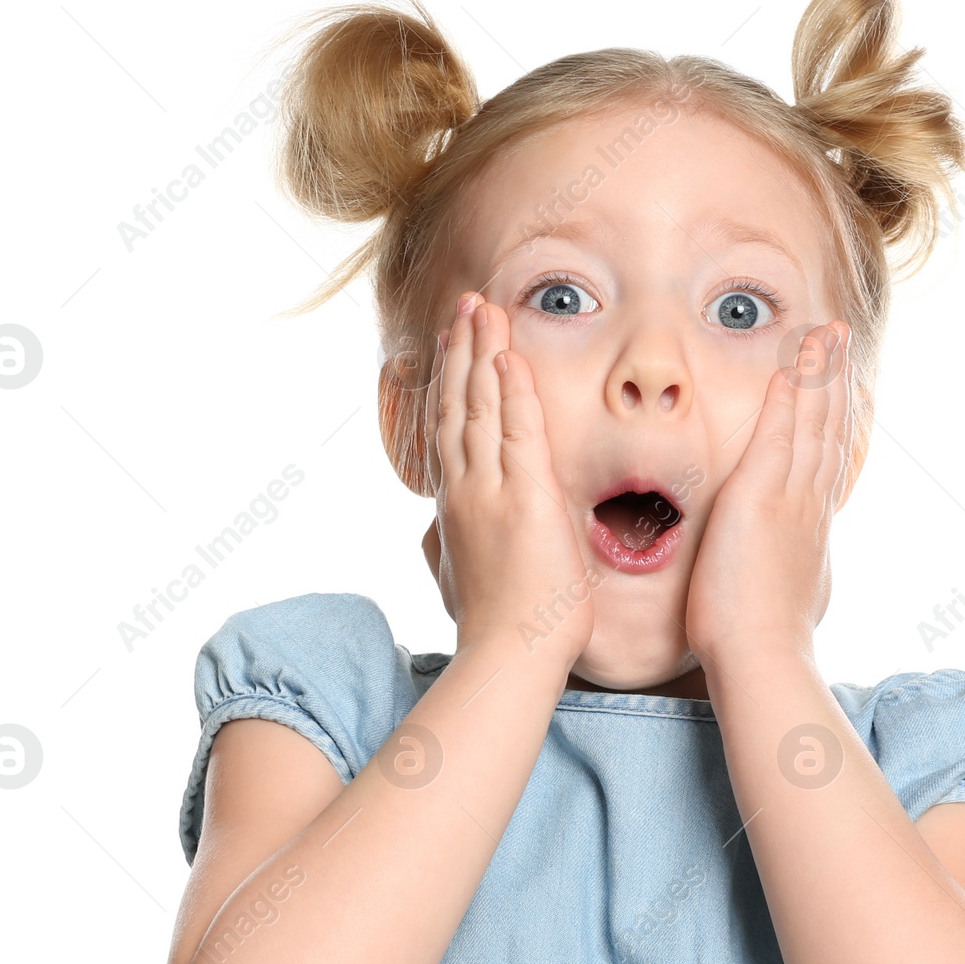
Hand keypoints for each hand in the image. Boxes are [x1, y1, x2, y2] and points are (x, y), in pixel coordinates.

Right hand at [422, 293, 594, 671]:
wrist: (507, 657)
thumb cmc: (495, 628)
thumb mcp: (461, 576)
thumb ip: (452, 545)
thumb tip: (438, 535)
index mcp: (455, 505)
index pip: (448, 429)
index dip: (449, 382)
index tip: (452, 346)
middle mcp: (464, 489)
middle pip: (458, 404)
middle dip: (464, 350)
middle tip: (468, 306)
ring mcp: (490, 491)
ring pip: (482, 406)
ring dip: (484, 352)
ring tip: (484, 308)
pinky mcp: (525, 498)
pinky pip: (519, 429)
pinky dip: (513, 389)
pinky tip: (510, 355)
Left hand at [684, 322, 851, 668]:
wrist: (762, 657)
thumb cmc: (763, 643)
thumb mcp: (788, 600)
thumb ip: (789, 576)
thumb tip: (793, 579)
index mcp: (811, 527)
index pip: (827, 459)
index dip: (834, 417)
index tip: (838, 387)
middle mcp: (810, 505)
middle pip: (829, 428)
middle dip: (835, 379)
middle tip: (841, 337)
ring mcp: (790, 498)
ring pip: (813, 422)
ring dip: (819, 373)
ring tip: (826, 333)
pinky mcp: (763, 497)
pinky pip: (780, 434)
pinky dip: (789, 397)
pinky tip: (793, 365)